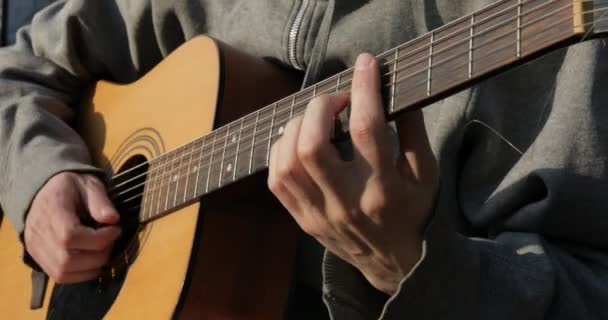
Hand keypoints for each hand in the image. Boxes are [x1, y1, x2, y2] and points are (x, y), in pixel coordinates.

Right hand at [24, 172, 120, 282]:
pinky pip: (60, 276)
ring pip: (63, 273)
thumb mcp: (89, 185)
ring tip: (103, 251)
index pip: (70, 236)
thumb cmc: (71, 187)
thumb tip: (113, 219)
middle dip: (98, 255)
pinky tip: (93, 260)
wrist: (46, 191)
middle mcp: (38, 233)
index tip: (115, 229)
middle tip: (111, 242)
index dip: (98, 239)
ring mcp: (36, 249)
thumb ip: (100, 201)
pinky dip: (81, 274)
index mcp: (51, 210)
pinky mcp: (38, 258)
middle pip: (67, 260)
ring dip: (91, 267)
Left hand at [268, 53, 437, 294]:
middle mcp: (347, 203)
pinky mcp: (304, 220)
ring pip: (288, 163)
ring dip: (297, 126)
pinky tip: (297, 140)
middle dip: (320, 107)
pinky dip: (281, 151)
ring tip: (315, 117)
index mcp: (384, 190)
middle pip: (313, 146)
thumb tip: (394, 89)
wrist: (394, 263)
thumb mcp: (427, 173)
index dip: (363, 89)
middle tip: (336, 99)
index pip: (366, 130)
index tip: (365, 64)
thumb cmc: (413, 212)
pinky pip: (277, 181)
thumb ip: (413, 131)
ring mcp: (320, 214)